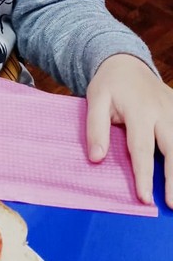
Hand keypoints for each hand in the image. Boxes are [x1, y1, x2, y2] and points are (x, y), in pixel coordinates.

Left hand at [86, 54, 172, 207]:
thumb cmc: (109, 84)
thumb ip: (95, 129)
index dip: (143, 175)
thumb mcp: (95, 100)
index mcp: (140, 110)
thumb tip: (96, 158)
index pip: (142, 149)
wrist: (126, 62)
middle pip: (172, 149)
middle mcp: (162, 111)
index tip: (144, 198)